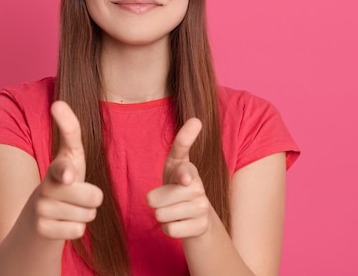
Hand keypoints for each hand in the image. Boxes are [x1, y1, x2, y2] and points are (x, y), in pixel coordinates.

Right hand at [30, 101, 102, 239]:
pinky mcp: (41, 230)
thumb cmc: (62, 184)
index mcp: (56, 168)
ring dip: (84, 215)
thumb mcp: (70, 157)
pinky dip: (76, 230)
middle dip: (93, 200)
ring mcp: (40, 210)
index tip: (68, 176)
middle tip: (78, 198)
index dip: (66, 171)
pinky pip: (78, 231)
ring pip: (88, 215)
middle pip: (93, 197)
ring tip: (69, 211)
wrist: (36, 222)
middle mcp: (44, 188)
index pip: (63, 167)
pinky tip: (62, 225)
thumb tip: (57, 102)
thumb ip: (69, 131)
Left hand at [146, 118, 212, 238]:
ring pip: (162, 215)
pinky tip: (180, 222)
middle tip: (166, 199)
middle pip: (156, 198)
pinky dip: (168, 228)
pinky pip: (170, 229)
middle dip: (155, 202)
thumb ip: (173, 169)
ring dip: (162, 215)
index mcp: (184, 166)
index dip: (185, 137)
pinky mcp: (202, 225)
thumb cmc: (175, 189)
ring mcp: (202, 206)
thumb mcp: (170, 172)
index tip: (193, 127)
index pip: (181, 148)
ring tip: (173, 210)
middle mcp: (197, 184)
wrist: (195, 216)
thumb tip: (186, 177)